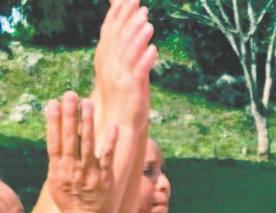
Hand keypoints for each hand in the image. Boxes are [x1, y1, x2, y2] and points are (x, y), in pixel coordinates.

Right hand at [46, 93, 117, 212]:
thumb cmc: (70, 203)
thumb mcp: (56, 182)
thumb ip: (58, 162)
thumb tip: (58, 142)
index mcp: (59, 170)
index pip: (54, 141)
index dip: (53, 122)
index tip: (52, 103)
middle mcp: (73, 169)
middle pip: (70, 138)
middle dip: (69, 115)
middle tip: (69, 95)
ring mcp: (90, 173)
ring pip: (88, 144)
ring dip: (87, 123)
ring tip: (88, 104)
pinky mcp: (106, 178)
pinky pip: (109, 157)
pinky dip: (111, 142)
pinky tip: (114, 126)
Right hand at [94, 0, 156, 126]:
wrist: (119, 121)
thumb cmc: (122, 93)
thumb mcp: (120, 67)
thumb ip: (123, 47)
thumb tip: (127, 29)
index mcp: (105, 57)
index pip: (110, 30)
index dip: (119, 14)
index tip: (129, 0)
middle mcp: (109, 64)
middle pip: (119, 37)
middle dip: (130, 20)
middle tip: (140, 6)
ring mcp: (119, 76)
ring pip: (129, 52)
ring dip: (139, 37)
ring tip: (149, 24)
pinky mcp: (131, 88)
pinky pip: (139, 71)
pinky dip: (146, 59)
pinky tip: (154, 49)